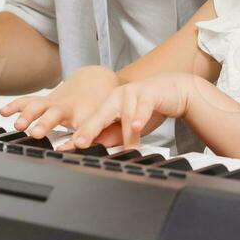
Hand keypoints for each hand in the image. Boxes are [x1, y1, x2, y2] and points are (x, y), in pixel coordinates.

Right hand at [0, 66, 119, 139]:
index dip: (78, 138)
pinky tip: (4, 112)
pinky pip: (29, 101)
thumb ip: (114, 137)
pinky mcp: (45, 100)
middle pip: (55, 115)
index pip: (83, 127)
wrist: (97, 78)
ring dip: (28, 115)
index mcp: (87, 113)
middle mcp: (69, 107)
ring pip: (39, 107)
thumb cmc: (104, 103)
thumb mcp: (113, 119)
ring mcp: (55, 102)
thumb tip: (126, 154)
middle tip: (37, 134)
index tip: (73, 147)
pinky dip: (16, 105)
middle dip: (45, 124)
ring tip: (18, 125)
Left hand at [62, 73, 199, 151]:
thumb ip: (113, 136)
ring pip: (124, 116)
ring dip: (125, 134)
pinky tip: (137, 126)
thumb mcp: (129, 126)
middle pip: (100, 115)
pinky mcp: (149, 92)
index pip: (91, 123)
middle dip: (88, 130)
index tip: (65, 149)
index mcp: (108, 105)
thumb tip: (96, 148)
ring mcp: (132, 93)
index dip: (79, 136)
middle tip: (78, 143)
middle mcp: (116, 97)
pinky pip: (143, 106)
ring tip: (121, 148)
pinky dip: (140, 117)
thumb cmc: (149, 108)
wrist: (174, 90)